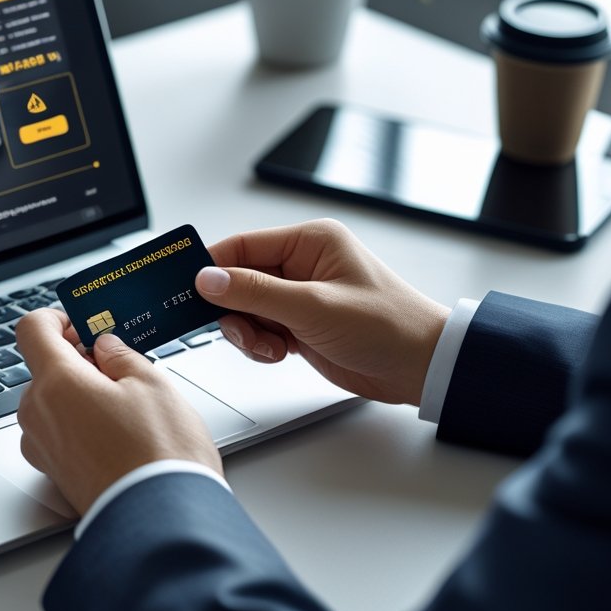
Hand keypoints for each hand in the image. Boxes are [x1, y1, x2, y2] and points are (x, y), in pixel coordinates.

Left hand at [15, 309, 220, 515]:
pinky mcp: (54, 475)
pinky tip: (119, 437)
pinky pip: (60, 436)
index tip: (82, 324)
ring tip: (129, 410)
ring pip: (53, 404)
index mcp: (56, 383)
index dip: (58, 319)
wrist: (161, 522)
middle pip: (45, 370)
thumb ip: (121, 356)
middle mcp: (37, 415)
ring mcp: (41, 449)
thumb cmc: (160, 454)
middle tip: (122, 370)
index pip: (32, 328)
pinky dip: (81, 428)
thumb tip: (106, 348)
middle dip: (79, 363)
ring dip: (81, 397)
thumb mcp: (153, 384)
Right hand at [195, 219, 449, 405]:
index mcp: (310, 242)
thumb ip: (255, 292)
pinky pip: (259, 329)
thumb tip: (208, 278)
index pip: (243, 246)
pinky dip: (261, 345)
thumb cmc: (389, 326)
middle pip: (238, 280)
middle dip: (234, 310)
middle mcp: (302, 264)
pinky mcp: (300, 323)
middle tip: (241, 330)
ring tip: (271, 346)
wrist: (422, 367)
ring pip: (245, 308)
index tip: (189, 290)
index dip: (213, 268)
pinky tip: (281, 353)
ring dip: (248, 332)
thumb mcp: (314, 307)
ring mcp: (300, 295)